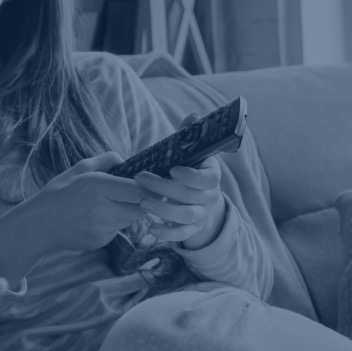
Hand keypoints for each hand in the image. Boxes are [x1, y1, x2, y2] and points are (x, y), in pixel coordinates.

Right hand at [0, 152, 149, 257]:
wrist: (38, 225)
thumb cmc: (58, 193)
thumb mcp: (78, 169)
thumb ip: (106, 160)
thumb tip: (127, 161)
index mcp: (96, 187)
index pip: (137, 190)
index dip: (149, 187)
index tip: (150, 183)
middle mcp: (101, 209)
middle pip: (141, 208)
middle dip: (142, 201)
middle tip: (134, 194)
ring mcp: (102, 228)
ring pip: (131, 220)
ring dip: (128, 211)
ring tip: (108, 205)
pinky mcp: (101, 241)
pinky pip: (118, 230)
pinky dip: (113, 223)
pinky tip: (95, 219)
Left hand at [134, 116, 226, 248]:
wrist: (198, 200)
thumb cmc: (187, 171)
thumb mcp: (189, 154)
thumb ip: (188, 137)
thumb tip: (192, 115)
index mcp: (211, 175)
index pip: (207, 177)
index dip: (191, 175)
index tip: (172, 170)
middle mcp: (211, 196)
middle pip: (190, 195)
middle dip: (164, 187)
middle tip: (140, 179)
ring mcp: (203, 214)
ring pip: (186, 215)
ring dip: (164, 210)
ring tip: (142, 203)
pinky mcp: (193, 229)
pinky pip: (182, 235)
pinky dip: (167, 234)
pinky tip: (150, 229)